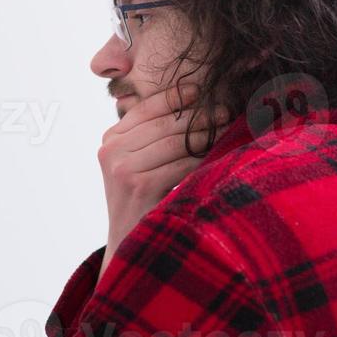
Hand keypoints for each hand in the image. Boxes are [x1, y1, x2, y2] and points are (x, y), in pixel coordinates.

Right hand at [97, 86, 228, 278]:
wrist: (129, 247)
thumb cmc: (141, 203)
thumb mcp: (134, 164)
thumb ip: (150, 137)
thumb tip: (193, 104)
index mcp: (109, 140)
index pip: (146, 108)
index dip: (175, 96)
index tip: (200, 88)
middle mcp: (111, 151)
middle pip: (164, 123)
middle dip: (198, 115)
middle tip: (225, 110)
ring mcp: (123, 169)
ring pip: (175, 141)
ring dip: (206, 133)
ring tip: (227, 126)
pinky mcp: (140, 185)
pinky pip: (182, 163)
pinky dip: (204, 158)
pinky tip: (219, 155)